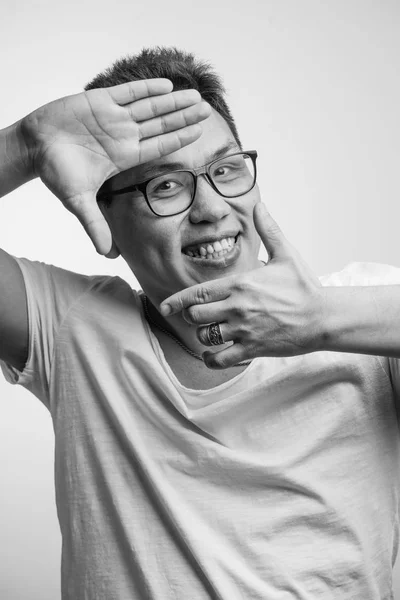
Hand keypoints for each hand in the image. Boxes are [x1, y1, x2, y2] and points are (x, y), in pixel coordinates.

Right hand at [20, 79, 209, 254]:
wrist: (34, 146)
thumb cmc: (56, 171)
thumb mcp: (77, 200)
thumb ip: (94, 225)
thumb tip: (108, 255)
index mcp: (124, 156)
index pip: (158, 147)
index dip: (178, 139)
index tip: (199, 133)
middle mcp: (124, 135)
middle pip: (160, 124)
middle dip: (183, 117)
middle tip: (206, 111)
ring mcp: (114, 117)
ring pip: (150, 106)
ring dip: (172, 102)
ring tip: (195, 97)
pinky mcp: (100, 100)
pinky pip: (128, 92)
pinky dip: (146, 88)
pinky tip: (167, 86)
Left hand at [160, 202, 325, 367]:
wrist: (323, 317)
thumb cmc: (304, 286)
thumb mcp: (286, 254)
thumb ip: (269, 230)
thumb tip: (260, 206)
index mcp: (240, 284)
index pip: (198, 292)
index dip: (177, 300)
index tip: (165, 305)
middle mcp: (237, 307)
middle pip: (195, 314)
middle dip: (193, 315)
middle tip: (200, 315)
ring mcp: (243, 329)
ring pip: (205, 336)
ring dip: (203, 335)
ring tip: (211, 332)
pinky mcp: (252, 349)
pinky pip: (220, 360)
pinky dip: (211, 359)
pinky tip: (213, 354)